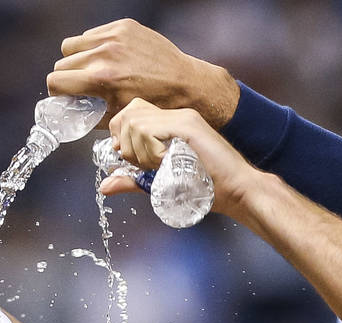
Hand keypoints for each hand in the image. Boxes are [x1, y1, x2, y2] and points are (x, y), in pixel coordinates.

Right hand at [48, 19, 240, 128]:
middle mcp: (104, 54)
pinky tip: (109, 57)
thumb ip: (88, 114)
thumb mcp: (117, 116)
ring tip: (91, 69)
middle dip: (67, 76)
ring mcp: (114, 37)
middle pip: (62, 62)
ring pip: (73, 45)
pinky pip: (93, 34)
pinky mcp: (124, 26)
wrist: (184, 83)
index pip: (55, 80)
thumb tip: (70, 112)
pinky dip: (95, 46)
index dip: (57, 91)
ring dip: (77, 58)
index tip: (64, 95)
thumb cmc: (154, 104)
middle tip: (80, 85)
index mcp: (101, 79)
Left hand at [104, 100, 268, 222]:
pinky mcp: (188, 125)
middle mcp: (175, 115)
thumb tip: (104, 186)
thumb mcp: (160, 183)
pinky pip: (150, 130)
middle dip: (125, 143)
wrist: (237, 191)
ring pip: (135, 122)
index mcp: (170, 123)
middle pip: (128, 113)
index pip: (130, 113)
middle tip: (143, 164)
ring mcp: (182, 117)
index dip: (121, 136)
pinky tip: (166, 162)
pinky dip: (150, 151)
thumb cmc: (206, 189)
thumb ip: (132, 180)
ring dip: (138, 150)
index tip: (129, 159)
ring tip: (158, 165)